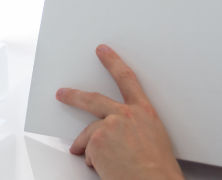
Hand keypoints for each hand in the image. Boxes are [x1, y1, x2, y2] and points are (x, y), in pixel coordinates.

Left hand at [56, 44, 183, 179]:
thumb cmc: (158, 169)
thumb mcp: (155, 139)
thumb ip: (136, 128)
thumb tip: (123, 134)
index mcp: (145, 112)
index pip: (127, 79)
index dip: (113, 62)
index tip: (103, 52)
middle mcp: (127, 114)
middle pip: (93, 98)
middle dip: (74, 95)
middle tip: (63, 93)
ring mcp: (110, 125)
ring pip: (88, 132)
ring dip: (85, 145)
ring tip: (84, 153)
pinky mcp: (97, 140)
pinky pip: (88, 150)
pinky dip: (93, 160)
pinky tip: (105, 168)